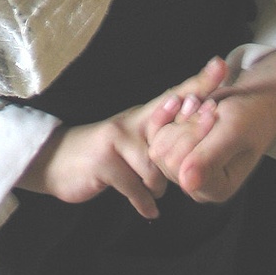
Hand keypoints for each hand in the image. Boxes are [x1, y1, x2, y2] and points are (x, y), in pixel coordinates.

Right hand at [18, 56, 227, 218]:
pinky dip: (144, 203)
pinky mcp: (104, 163)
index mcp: (140, 115)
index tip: (221, 65)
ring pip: (156, 169)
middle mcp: (129, 122)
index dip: (199, 81)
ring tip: (150, 192)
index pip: (174, 95)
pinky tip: (148, 210)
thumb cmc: (101, 155)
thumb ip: (157, 141)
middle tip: (203, 150)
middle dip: (192, 137)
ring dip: (157, 188)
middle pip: (172, 130)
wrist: (54, 162)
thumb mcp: (129, 141)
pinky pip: (138, 189)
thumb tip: (194, 149)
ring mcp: (115, 141)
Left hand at [148, 51, 275, 202]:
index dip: (192, 134)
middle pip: (166, 155)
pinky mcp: (177, 154)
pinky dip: (167, 113)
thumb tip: (186, 183)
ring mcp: (185, 170)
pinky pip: (155, 134)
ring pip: (159, 144)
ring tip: (201, 104)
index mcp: (218, 188)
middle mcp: (198, 185)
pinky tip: (184, 101)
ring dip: (178, 117)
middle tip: (209, 106)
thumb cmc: (250, 116)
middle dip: (186, 124)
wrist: (254, 102)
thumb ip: (210, 158)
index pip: (181, 165)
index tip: (213, 114)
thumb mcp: (233, 132)